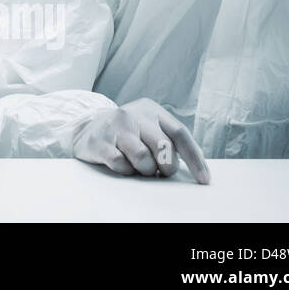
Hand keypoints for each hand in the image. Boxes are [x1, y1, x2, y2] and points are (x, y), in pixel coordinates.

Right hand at [73, 97, 209, 183]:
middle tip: (159, 171)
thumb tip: (198, 168)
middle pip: (163, 146)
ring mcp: (115, 127)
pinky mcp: (99, 141)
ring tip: (138, 167)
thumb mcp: (148, 128)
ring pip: (142, 157)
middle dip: (165, 166)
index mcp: (151, 110)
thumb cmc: (126, 133)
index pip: (179, 133)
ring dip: (144, 169)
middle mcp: (133, 114)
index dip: (194, 159)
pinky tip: (122, 165)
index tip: (204, 179)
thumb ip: (169, 141)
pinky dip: (125, 170)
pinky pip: (120, 163)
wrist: (84, 128)